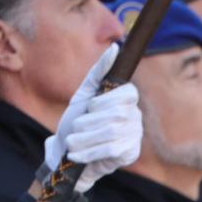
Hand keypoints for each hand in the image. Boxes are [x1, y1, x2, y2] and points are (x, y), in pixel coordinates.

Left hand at [43, 44, 142, 193]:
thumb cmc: (74, 123)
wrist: (66, 154)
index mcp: (127, 102)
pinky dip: (90, 152)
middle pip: (117, 114)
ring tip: (74, 143)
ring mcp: (135, 137)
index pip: (128, 93)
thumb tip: (116, 47)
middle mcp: (135, 118)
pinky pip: (112, 149)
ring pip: (113, 132)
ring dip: (85, 138)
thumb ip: (99, 71)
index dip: (105, 101)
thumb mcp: (83, 94)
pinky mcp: (130, 154)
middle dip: (89, 122)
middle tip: (76, 128)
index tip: (90, 106)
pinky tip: (80, 155)